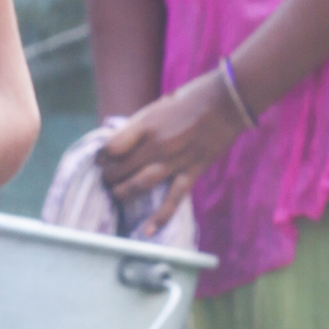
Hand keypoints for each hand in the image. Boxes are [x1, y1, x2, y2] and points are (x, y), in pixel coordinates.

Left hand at [94, 69, 244, 232]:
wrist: (226, 103)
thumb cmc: (190, 98)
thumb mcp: (157, 105)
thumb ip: (138, 126)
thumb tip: (120, 142)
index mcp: (146, 124)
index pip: (111, 147)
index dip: (102, 154)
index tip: (101, 157)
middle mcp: (156, 145)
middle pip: (121, 168)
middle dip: (109, 176)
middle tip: (106, 178)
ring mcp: (174, 161)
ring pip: (139, 184)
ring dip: (123, 192)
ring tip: (116, 193)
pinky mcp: (191, 172)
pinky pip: (173, 199)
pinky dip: (160, 217)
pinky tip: (147, 231)